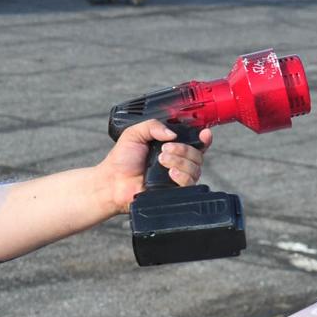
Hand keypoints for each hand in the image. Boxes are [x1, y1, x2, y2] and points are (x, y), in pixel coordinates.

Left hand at [96, 119, 212, 214]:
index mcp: (171, 146)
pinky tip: (171, 173)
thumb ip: (152, 126)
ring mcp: (177, 176)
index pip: (195, 142)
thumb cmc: (121, 160)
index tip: (204, 134)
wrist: (112, 182)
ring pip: (196, 167)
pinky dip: (182, 175)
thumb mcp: (134, 134)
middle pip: (198, 154)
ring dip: (180, 161)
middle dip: (183, 149)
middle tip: (164, 149)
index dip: (204, 138)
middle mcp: (178, 161)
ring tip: (161, 160)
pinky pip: (190, 183)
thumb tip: (173, 133)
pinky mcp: (175, 191)